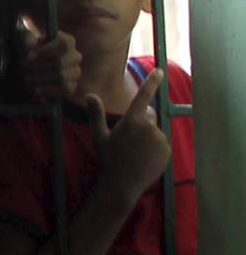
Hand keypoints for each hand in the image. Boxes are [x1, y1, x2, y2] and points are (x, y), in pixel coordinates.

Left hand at [21, 20, 82, 105]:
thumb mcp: (27, 43)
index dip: (45, 51)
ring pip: (62, 76)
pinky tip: (36, 89)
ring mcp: (75, 72)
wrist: (33, 71)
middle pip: (59, 62)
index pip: (64, 43)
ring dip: (41, 79)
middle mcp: (75, 56)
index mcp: (66, 42)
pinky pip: (65, 89)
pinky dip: (48, 90)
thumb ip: (27, 40)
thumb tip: (30, 47)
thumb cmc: (31, 54)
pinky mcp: (72, 86)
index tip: (28, 57)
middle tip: (24, 70)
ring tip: (27, 79)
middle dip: (38, 67)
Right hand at [96, 66, 171, 199]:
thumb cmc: (108, 160)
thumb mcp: (99, 137)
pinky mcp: (167, 149)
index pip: (143, 96)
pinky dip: (154, 150)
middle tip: (127, 144)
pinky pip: (161, 145)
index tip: (159, 70)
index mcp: (132, 121)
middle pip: (148, 118)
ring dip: (147, 140)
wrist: (122, 184)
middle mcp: (149, 126)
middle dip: (140, 126)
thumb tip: (88, 95)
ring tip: (135, 155)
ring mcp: (160, 138)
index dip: (151, 82)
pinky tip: (143, 160)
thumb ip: (96, 114)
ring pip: (154, 133)